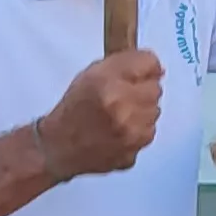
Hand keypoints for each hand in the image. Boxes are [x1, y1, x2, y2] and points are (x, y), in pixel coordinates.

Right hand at [33, 49, 166, 181]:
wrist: (58, 146)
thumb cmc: (73, 109)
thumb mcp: (93, 73)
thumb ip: (126, 63)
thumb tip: (157, 68)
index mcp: (108, 85)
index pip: (150, 63)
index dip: (146, 67)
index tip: (141, 72)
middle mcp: (121, 110)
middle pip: (155, 89)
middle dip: (142, 90)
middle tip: (122, 96)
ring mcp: (129, 135)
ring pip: (154, 112)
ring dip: (142, 110)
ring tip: (119, 114)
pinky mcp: (132, 153)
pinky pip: (148, 132)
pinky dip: (138, 130)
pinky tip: (120, 130)